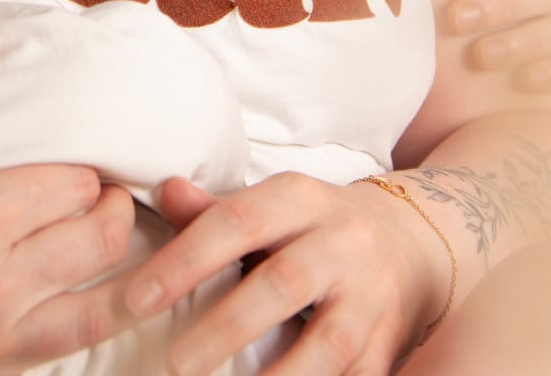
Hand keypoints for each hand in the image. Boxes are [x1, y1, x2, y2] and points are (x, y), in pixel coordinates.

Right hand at [0, 24, 138, 373]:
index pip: (74, 186)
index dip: (84, 167)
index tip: (76, 159)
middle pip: (100, 241)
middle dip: (109, 210)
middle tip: (100, 191)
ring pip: (100, 309)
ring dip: (120, 272)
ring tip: (106, 240)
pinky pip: (59, 349)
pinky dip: (82, 320)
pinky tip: (74, 294)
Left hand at [117, 174, 448, 375]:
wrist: (413, 241)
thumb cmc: (315, 228)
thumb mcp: (273, 205)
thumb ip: (214, 210)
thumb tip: (166, 193)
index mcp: (302, 199)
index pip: (238, 222)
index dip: (186, 259)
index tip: (137, 299)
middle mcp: (342, 243)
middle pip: (284, 283)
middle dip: (228, 326)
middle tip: (176, 363)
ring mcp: (370, 296)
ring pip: (330, 341)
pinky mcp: (387, 343)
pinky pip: (360, 375)